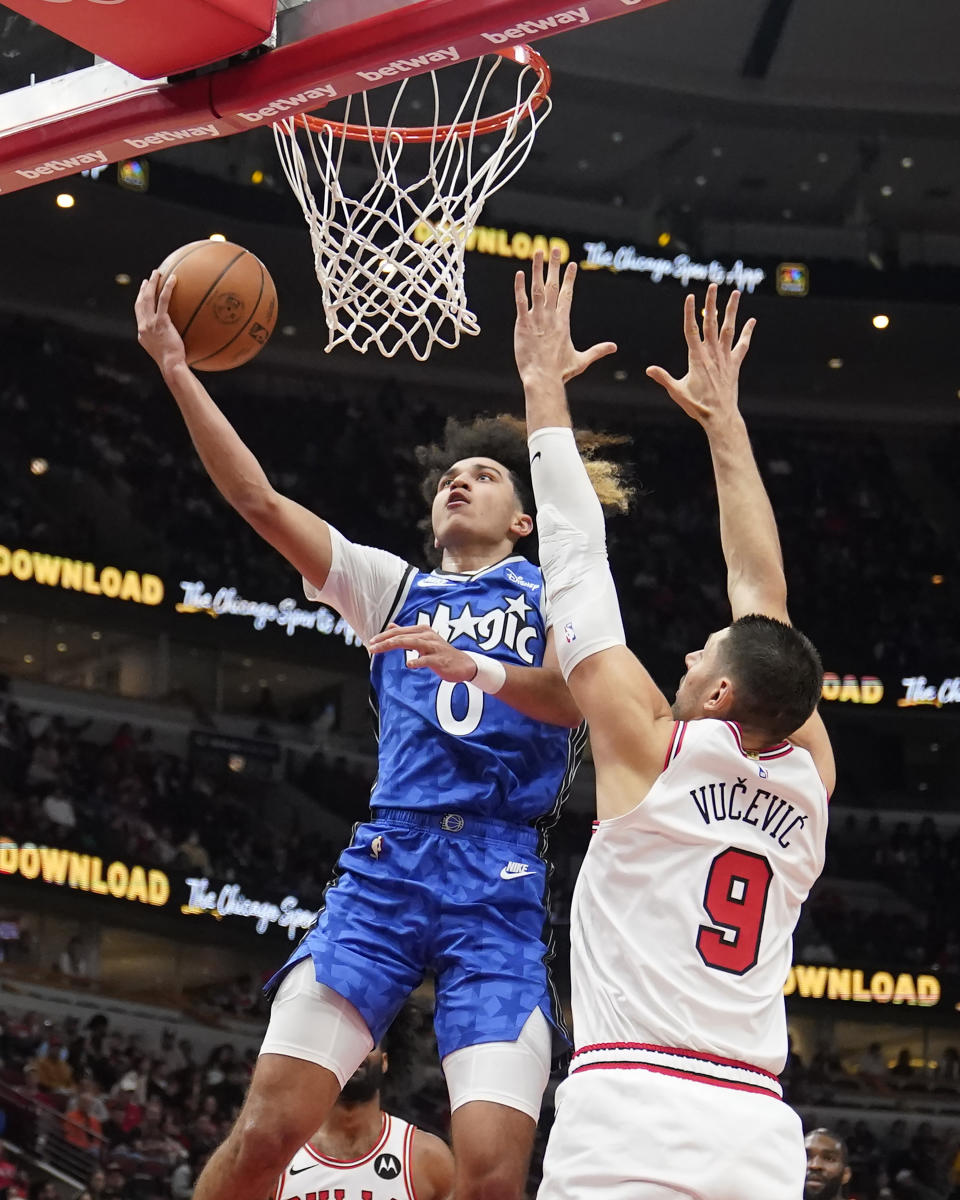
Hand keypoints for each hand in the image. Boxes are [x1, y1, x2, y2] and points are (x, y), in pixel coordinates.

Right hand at [135, 270, 186, 373]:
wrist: (171, 366)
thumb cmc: (173, 364)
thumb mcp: (167, 353)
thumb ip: (168, 343)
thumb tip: (180, 341)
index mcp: (143, 334)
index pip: (139, 313)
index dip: (140, 300)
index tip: (144, 291)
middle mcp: (143, 327)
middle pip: (140, 302)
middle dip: (144, 289)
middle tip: (148, 278)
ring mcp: (150, 324)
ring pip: (148, 298)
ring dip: (152, 283)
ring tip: (157, 273)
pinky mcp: (160, 322)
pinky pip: (163, 301)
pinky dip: (167, 288)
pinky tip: (174, 279)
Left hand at [368, 624, 477, 682]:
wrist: (463, 665)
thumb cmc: (441, 653)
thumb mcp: (423, 640)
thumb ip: (406, 633)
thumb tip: (391, 626)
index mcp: (422, 630)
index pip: (399, 631)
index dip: (384, 636)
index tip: (370, 642)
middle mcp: (427, 635)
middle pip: (402, 636)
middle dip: (384, 640)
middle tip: (371, 647)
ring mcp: (434, 647)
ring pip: (412, 643)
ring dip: (394, 645)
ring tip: (380, 649)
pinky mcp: (440, 659)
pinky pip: (427, 659)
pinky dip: (418, 661)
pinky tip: (409, 665)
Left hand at [514, 248, 616, 385]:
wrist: (544, 379)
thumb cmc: (561, 373)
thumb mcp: (582, 360)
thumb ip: (597, 351)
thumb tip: (614, 347)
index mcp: (563, 322)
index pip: (567, 295)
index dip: (569, 279)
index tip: (572, 264)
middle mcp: (551, 317)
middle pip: (553, 286)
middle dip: (555, 266)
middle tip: (555, 248)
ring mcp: (536, 319)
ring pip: (537, 289)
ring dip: (537, 269)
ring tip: (538, 253)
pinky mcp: (523, 325)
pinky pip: (521, 302)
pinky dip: (520, 288)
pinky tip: (519, 274)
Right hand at [645, 283, 755, 426]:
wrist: (720, 417)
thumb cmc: (697, 406)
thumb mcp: (677, 392)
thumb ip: (664, 378)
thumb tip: (649, 370)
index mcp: (696, 358)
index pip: (691, 330)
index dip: (690, 313)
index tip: (690, 297)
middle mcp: (712, 354)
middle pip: (711, 323)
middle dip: (711, 303)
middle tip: (713, 286)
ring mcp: (725, 358)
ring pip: (729, 328)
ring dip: (732, 310)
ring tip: (735, 293)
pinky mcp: (734, 364)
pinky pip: (742, 345)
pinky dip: (747, 332)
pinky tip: (752, 320)